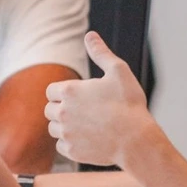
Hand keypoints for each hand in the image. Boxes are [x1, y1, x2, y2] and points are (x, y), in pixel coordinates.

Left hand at [45, 31, 156, 165]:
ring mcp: (66, 133)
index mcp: (69, 91)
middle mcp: (62, 112)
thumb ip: (100, 53)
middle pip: (49, 109)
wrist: (137, 140)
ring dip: (64, 126)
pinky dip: (71, 143)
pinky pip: (61, 146)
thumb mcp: (118, 71)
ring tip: (86, 125)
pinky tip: (88, 139)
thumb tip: (90, 35)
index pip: (51, 90)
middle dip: (62, 108)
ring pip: (53, 128)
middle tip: (84, 111)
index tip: (79, 96)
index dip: (64, 92)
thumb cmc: (129, 104)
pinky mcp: (72, 151)